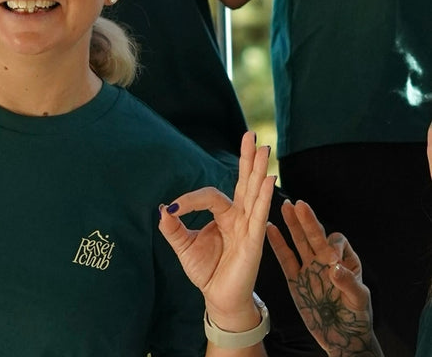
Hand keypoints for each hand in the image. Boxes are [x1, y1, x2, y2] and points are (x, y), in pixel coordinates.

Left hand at [158, 131, 274, 329]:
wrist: (218, 299)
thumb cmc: (206, 271)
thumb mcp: (184, 246)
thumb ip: (173, 228)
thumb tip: (163, 208)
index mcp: (224, 215)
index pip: (209, 195)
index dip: (190, 199)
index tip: (174, 209)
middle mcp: (239, 217)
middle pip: (244, 182)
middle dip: (247, 159)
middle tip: (250, 134)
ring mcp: (248, 227)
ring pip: (254, 193)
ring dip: (258, 171)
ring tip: (264, 149)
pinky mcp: (254, 241)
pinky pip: (259, 215)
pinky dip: (264, 197)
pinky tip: (269, 180)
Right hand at [266, 200, 380, 356]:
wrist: (342, 339)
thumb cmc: (356, 318)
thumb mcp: (358, 300)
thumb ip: (348, 283)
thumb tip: (334, 268)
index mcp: (345, 261)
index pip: (337, 243)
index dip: (333, 246)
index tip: (331, 258)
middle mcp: (325, 260)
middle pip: (315, 236)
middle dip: (307, 221)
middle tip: (299, 204)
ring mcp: (310, 268)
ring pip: (299, 242)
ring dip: (292, 224)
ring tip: (285, 206)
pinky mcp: (296, 281)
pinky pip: (286, 259)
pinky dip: (278, 244)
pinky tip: (270, 228)